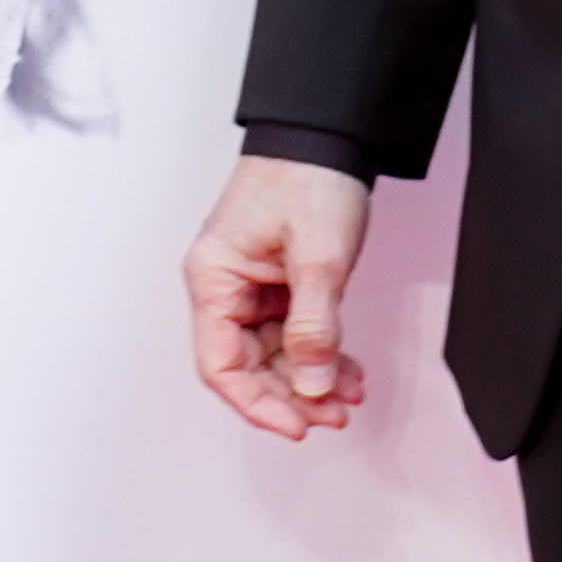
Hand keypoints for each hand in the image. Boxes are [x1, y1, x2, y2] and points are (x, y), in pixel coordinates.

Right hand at [186, 154, 373, 439]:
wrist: (327, 135)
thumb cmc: (307, 178)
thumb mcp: (317, 258)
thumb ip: (313, 328)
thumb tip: (313, 386)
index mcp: (213, 279)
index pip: (219, 364)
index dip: (256, 403)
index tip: (297, 426)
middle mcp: (224, 286)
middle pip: (247, 365)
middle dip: (291, 395)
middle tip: (332, 416)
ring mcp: (251, 285)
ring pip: (273, 354)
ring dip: (310, 378)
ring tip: (348, 396)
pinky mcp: (277, 281)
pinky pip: (292, 332)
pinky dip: (320, 353)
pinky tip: (347, 370)